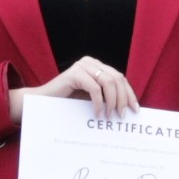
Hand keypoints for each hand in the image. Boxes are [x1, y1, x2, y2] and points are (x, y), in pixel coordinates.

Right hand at [17, 56, 137, 120]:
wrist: (43, 101)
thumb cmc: (67, 102)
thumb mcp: (91, 98)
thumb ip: (106, 97)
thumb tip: (127, 108)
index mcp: (96, 66)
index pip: (120, 78)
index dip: (129, 93)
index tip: (135, 109)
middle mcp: (90, 62)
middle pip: (117, 78)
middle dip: (123, 98)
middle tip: (123, 115)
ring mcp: (82, 66)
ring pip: (108, 82)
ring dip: (112, 101)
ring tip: (110, 116)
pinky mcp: (74, 73)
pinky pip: (94, 88)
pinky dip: (99, 103)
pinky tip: (98, 113)